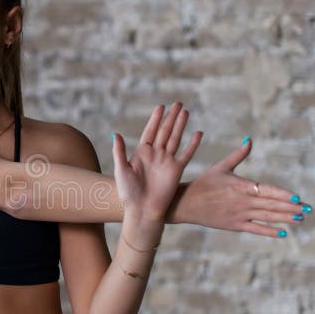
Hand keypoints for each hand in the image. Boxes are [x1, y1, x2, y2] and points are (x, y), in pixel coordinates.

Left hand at [111, 102, 202, 220]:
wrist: (142, 210)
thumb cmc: (128, 193)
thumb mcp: (121, 170)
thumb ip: (119, 152)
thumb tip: (116, 134)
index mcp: (141, 153)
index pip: (150, 131)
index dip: (155, 119)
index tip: (161, 106)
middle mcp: (155, 155)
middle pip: (164, 131)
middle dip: (171, 117)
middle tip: (178, 103)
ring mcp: (166, 162)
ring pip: (175, 139)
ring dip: (180, 125)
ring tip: (186, 112)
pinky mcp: (176, 170)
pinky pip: (186, 154)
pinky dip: (193, 144)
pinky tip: (198, 133)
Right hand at [169, 136, 309, 236]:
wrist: (185, 203)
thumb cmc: (203, 183)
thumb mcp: (220, 167)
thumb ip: (238, 155)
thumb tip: (249, 139)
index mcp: (240, 185)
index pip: (267, 190)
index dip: (283, 195)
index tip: (298, 198)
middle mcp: (242, 201)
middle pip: (271, 205)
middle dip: (291, 207)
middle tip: (308, 209)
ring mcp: (239, 214)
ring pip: (267, 217)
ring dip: (285, 218)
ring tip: (300, 219)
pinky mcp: (234, 225)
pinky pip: (255, 229)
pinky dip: (269, 231)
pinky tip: (283, 233)